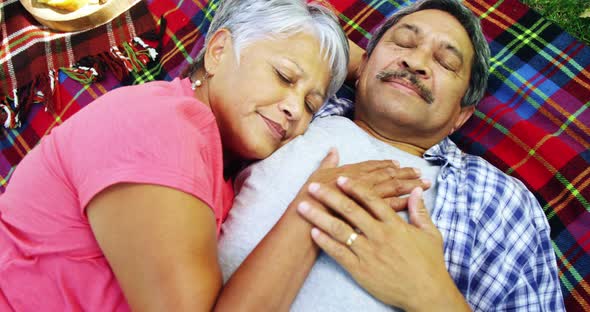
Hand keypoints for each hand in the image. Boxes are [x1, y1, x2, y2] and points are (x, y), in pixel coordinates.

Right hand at [293, 148, 429, 211]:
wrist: (306, 224)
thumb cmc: (308, 201)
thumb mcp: (316, 177)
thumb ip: (327, 163)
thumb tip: (333, 149)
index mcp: (350, 172)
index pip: (373, 167)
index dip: (387, 165)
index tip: (399, 163)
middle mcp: (361, 183)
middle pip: (388, 176)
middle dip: (405, 174)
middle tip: (419, 172)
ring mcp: (367, 199)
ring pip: (393, 189)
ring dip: (410, 185)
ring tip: (424, 183)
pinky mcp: (371, 214)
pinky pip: (391, 206)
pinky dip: (404, 202)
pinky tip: (414, 201)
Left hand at [296, 177, 469, 311]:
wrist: (427, 294)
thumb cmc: (430, 264)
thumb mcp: (430, 234)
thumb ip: (420, 211)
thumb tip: (417, 191)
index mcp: (395, 225)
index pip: (371, 200)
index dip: (354, 187)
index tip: (339, 178)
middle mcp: (379, 235)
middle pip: (350, 210)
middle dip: (329, 196)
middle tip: (313, 186)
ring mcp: (368, 252)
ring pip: (339, 230)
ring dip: (319, 216)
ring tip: (303, 207)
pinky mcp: (361, 270)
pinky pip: (339, 253)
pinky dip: (325, 242)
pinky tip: (313, 232)